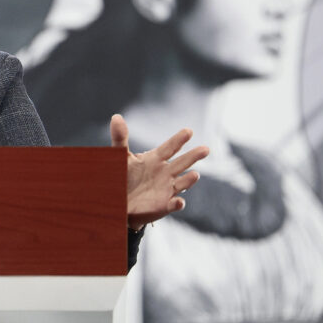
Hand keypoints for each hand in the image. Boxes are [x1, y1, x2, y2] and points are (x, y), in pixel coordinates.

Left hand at [110, 114, 208, 230]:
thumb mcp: (121, 156)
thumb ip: (120, 137)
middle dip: (194, 156)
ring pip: (182, 183)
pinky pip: (173, 204)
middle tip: (206, 149)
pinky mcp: (164, 205)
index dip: (179, 139)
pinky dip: (177, 203)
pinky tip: (179, 202)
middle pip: (182, 163)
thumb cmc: (123, 175)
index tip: (188, 131)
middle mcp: (165, 172)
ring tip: (195, 175)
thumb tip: (116, 117)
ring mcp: (167, 189)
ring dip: (189, 180)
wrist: (120, 201)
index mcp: (156, 158)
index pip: (170, 147)